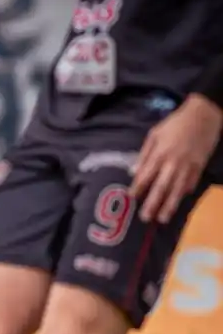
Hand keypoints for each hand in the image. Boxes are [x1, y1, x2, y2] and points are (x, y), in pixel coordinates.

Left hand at [131, 96, 222, 223]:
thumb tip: (133, 172)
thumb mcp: (154, 134)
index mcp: (159, 154)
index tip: (130, 198)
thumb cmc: (175, 123)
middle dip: (152, 203)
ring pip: (177, 189)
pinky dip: (185, 192)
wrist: (203, 115)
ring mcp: (188, 165)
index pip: (145, 176)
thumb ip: (144, 154)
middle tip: (145, 218)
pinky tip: (179, 200)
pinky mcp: (200, 165)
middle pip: (161, 187)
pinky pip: (192, 182)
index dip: (137, 188)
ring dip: (169, 205)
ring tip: (162, 218)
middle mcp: (173, 162)